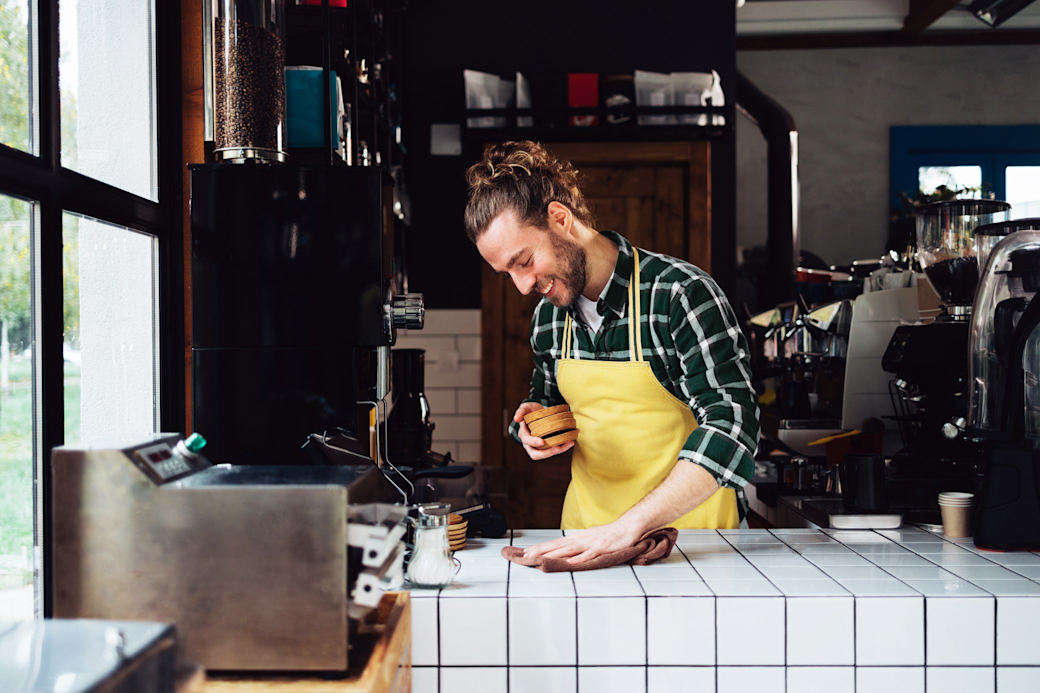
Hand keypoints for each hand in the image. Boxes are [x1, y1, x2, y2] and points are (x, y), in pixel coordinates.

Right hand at [513, 402, 576, 460]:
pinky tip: (572, 440)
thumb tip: (516, 419)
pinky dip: (564, 446)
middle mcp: (531, 444)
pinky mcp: (550, 445)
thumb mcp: (525, 408)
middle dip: (547, 453)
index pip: (527, 442)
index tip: (542, 442)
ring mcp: (541, 446)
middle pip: (536, 454)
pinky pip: (556, 448)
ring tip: (569, 443)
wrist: (540, 413)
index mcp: (524, 436)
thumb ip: (521, 411)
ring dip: (560, 450)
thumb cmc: (531, 411)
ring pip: (548, 453)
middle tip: (557, 448)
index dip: (534, 442)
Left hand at [522, 521, 642, 564]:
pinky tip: (570, 562)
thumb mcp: (589, 540)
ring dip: (554, 554)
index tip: (526, 552)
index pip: (555, 543)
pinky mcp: (602, 548)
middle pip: (557, 545)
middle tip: (525, 556)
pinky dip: (579, 559)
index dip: (540, 547)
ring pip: (569, 549)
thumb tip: (563, 553)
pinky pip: (589, 555)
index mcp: (577, 538)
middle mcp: (581, 539)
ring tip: (541, 558)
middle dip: (541, 551)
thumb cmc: (608, 536)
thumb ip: (577, 547)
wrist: (626, 528)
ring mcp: (590, 543)